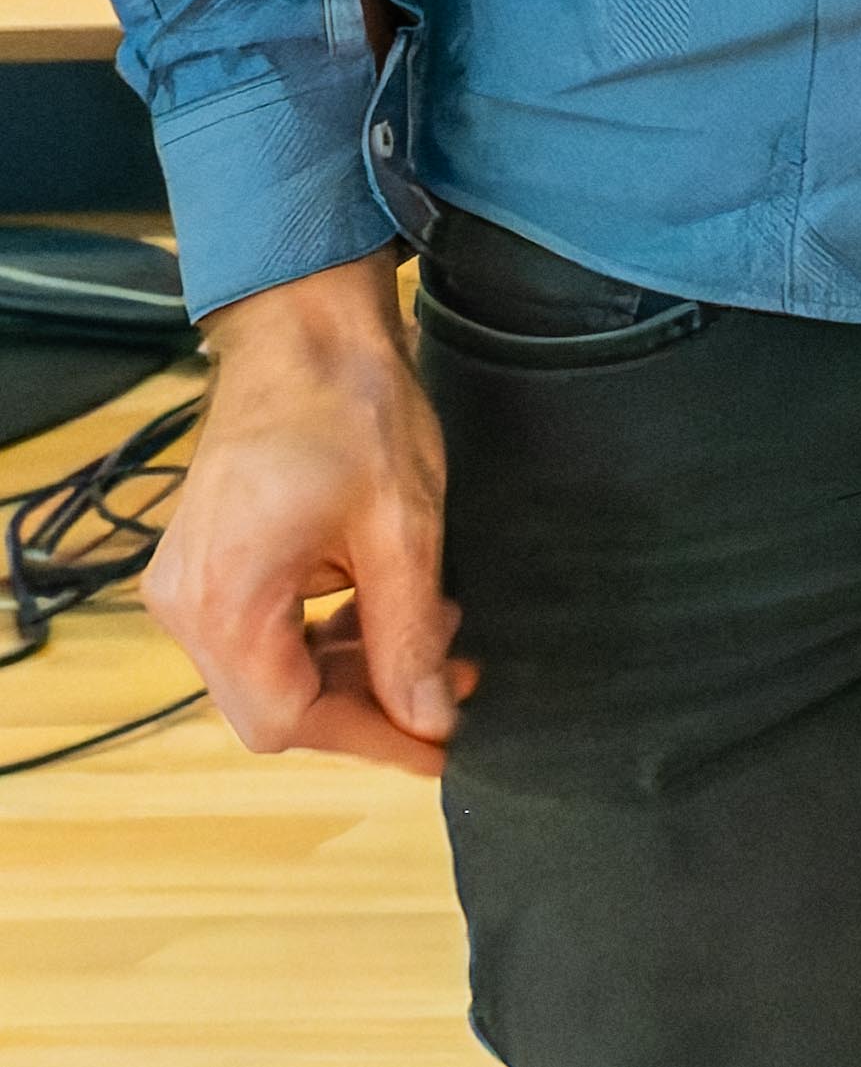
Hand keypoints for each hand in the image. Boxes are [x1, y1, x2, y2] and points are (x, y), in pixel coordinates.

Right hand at [141, 262, 461, 772]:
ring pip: (274, 669)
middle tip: (457, 679)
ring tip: (441, 634)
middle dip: (372, 700)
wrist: (305, 330)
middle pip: (276, 703)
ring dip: (357, 664)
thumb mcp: (402, 531)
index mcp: (225, 604)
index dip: (371, 739)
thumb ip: (409, 635)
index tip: (441, 746)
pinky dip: (328, 632)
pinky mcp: (209, 563)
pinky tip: (391, 606)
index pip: (289, 720)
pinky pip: (265, 630)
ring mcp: (191, 584)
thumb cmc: (354, 412)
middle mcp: (188, 606)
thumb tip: (431, 718)